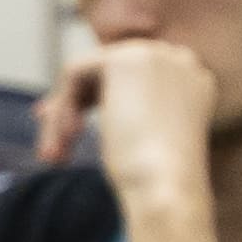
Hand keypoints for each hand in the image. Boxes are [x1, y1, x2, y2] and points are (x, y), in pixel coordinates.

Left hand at [66, 38, 222, 222]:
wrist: (167, 188)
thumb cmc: (156, 182)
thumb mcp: (142, 140)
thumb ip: (124, 113)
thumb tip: (76, 101)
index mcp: (191, 81)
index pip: (133, 80)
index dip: (95, 102)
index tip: (69, 133)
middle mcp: (178, 60)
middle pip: (107, 73)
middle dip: (72, 106)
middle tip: (49, 149)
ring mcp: (153, 54)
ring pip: (86, 74)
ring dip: (63, 115)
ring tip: (55, 156)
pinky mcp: (123, 59)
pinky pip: (73, 73)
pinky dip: (62, 108)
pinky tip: (69, 139)